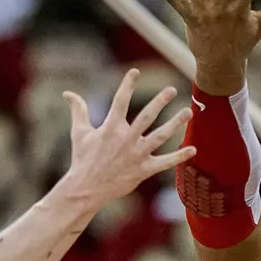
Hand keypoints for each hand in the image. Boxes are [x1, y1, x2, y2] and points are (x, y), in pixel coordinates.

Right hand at [59, 69, 193, 207]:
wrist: (86, 189)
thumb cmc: (83, 159)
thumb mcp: (79, 133)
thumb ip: (78, 110)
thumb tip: (67, 93)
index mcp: (110, 127)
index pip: (120, 101)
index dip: (127, 85)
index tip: (135, 71)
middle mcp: (126, 139)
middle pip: (147, 116)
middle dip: (160, 101)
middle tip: (172, 90)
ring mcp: (136, 155)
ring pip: (160, 136)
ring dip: (175, 124)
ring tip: (188, 112)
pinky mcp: (143, 170)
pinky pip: (164, 163)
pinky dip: (179, 156)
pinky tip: (193, 149)